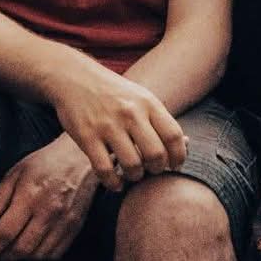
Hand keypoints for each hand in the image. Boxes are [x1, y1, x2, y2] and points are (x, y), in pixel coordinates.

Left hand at [0, 135, 97, 260]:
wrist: (80, 158)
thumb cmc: (44, 164)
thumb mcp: (16, 173)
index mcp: (30, 196)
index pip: (5, 232)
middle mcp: (49, 212)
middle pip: (22, 249)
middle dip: (3, 257)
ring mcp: (65, 221)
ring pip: (38, 254)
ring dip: (22, 257)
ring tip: (12, 249)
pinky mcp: (76, 227)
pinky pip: (55, 253)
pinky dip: (41, 255)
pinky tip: (33, 246)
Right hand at [47, 51, 188, 188]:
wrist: (74, 78)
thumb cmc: (114, 93)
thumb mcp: (141, 98)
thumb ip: (161, 120)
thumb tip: (186, 144)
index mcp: (148, 103)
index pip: (174, 136)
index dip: (179, 156)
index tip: (175, 165)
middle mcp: (130, 113)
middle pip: (156, 154)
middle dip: (157, 169)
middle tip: (152, 170)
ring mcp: (107, 125)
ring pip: (132, 165)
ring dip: (135, 176)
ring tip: (133, 174)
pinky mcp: (86, 136)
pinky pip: (104, 169)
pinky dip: (113, 182)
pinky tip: (116, 182)